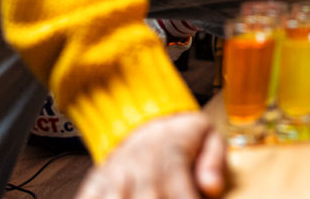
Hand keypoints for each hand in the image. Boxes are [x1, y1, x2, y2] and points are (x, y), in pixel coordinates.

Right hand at [76, 112, 224, 198]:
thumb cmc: (178, 134)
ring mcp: (115, 185)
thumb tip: (212, 186)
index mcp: (171, 163)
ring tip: (148, 198)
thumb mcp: (208, 135)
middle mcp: (141, 176)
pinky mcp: (94, 190)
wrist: (140, 119)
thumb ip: (215, 161)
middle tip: (170, 198)